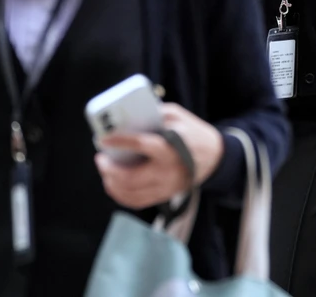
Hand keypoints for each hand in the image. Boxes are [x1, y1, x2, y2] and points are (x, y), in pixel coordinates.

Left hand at [95, 103, 223, 209]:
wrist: (215, 157)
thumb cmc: (193, 133)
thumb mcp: (178, 116)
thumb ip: (156, 114)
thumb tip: (129, 116)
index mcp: (172, 147)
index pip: (143, 145)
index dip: (120, 141)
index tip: (103, 138)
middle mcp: (168, 171)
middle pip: (131, 177)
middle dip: (109, 169)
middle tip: (100, 158)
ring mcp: (166, 187)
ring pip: (131, 193)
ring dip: (111, 183)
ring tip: (105, 170)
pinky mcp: (164, 195)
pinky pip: (137, 201)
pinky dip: (120, 195)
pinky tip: (113, 184)